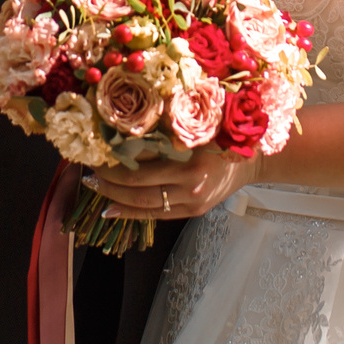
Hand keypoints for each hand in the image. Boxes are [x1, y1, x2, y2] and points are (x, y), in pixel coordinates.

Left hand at [88, 146, 260, 221]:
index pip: (141, 172)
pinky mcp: (193, 212)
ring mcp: (193, 204)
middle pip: (139, 193)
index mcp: (192, 166)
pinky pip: (158, 216)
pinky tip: (115, 209)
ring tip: (96, 193)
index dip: (114, 169)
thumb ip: (166, 129)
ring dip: (117, 202)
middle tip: (88, 177)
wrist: (255, 160)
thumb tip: (125, 129)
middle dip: (109, 186)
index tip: (95, 160)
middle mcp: (192, 190)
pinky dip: (134, 212)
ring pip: (146, 208)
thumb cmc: (225, 135)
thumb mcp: (198, 127)